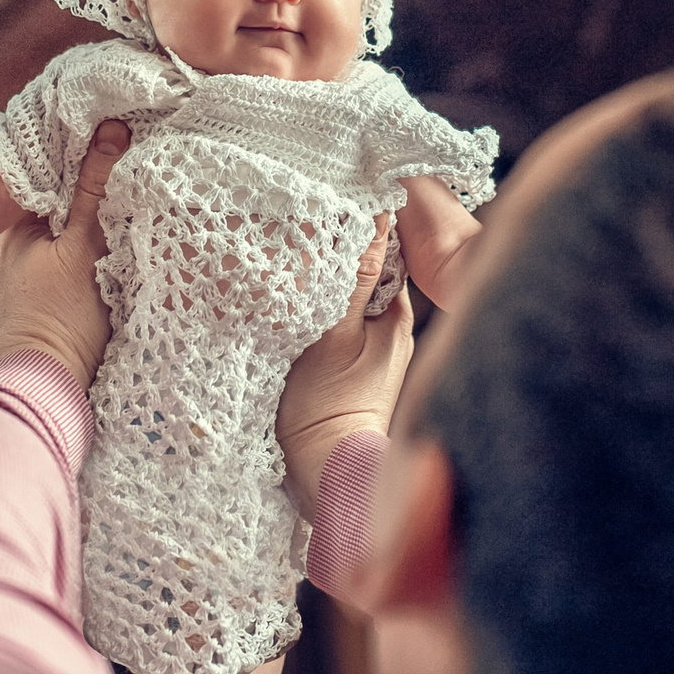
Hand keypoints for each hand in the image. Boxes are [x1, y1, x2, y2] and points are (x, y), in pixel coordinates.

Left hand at [0, 121, 128, 387]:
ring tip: (111, 244)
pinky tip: (90, 287)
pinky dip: (67, 281)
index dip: (78, 170)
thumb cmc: (62, 318)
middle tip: (120, 201)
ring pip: (47, 257)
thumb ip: (94, 190)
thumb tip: (110, 130)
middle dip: (78, 213)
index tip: (112, 157)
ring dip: (73, 250)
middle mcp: (2, 260)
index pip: (46, 185)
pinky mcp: (20, 324)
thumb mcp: (86, 246)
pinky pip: (46, 288)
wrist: (39, 392)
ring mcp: (7, 295)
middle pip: (48, 222)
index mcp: (13, 233)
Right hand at [277, 217, 413, 510]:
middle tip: (290, 223)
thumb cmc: (329, 409)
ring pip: (341, 293)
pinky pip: (327, 319)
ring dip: (316, 276)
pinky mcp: (341, 366)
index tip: (322, 197)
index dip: (352, 219)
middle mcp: (385, 326)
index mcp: (393, 311)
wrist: (322, 475)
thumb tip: (369, 217)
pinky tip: (283, 300)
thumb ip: (351, 278)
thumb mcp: (336, 335)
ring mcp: (365, 348)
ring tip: (281, 255)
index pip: (378, 245)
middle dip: (330, 245)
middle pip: (357, 267)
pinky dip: (309, 305)